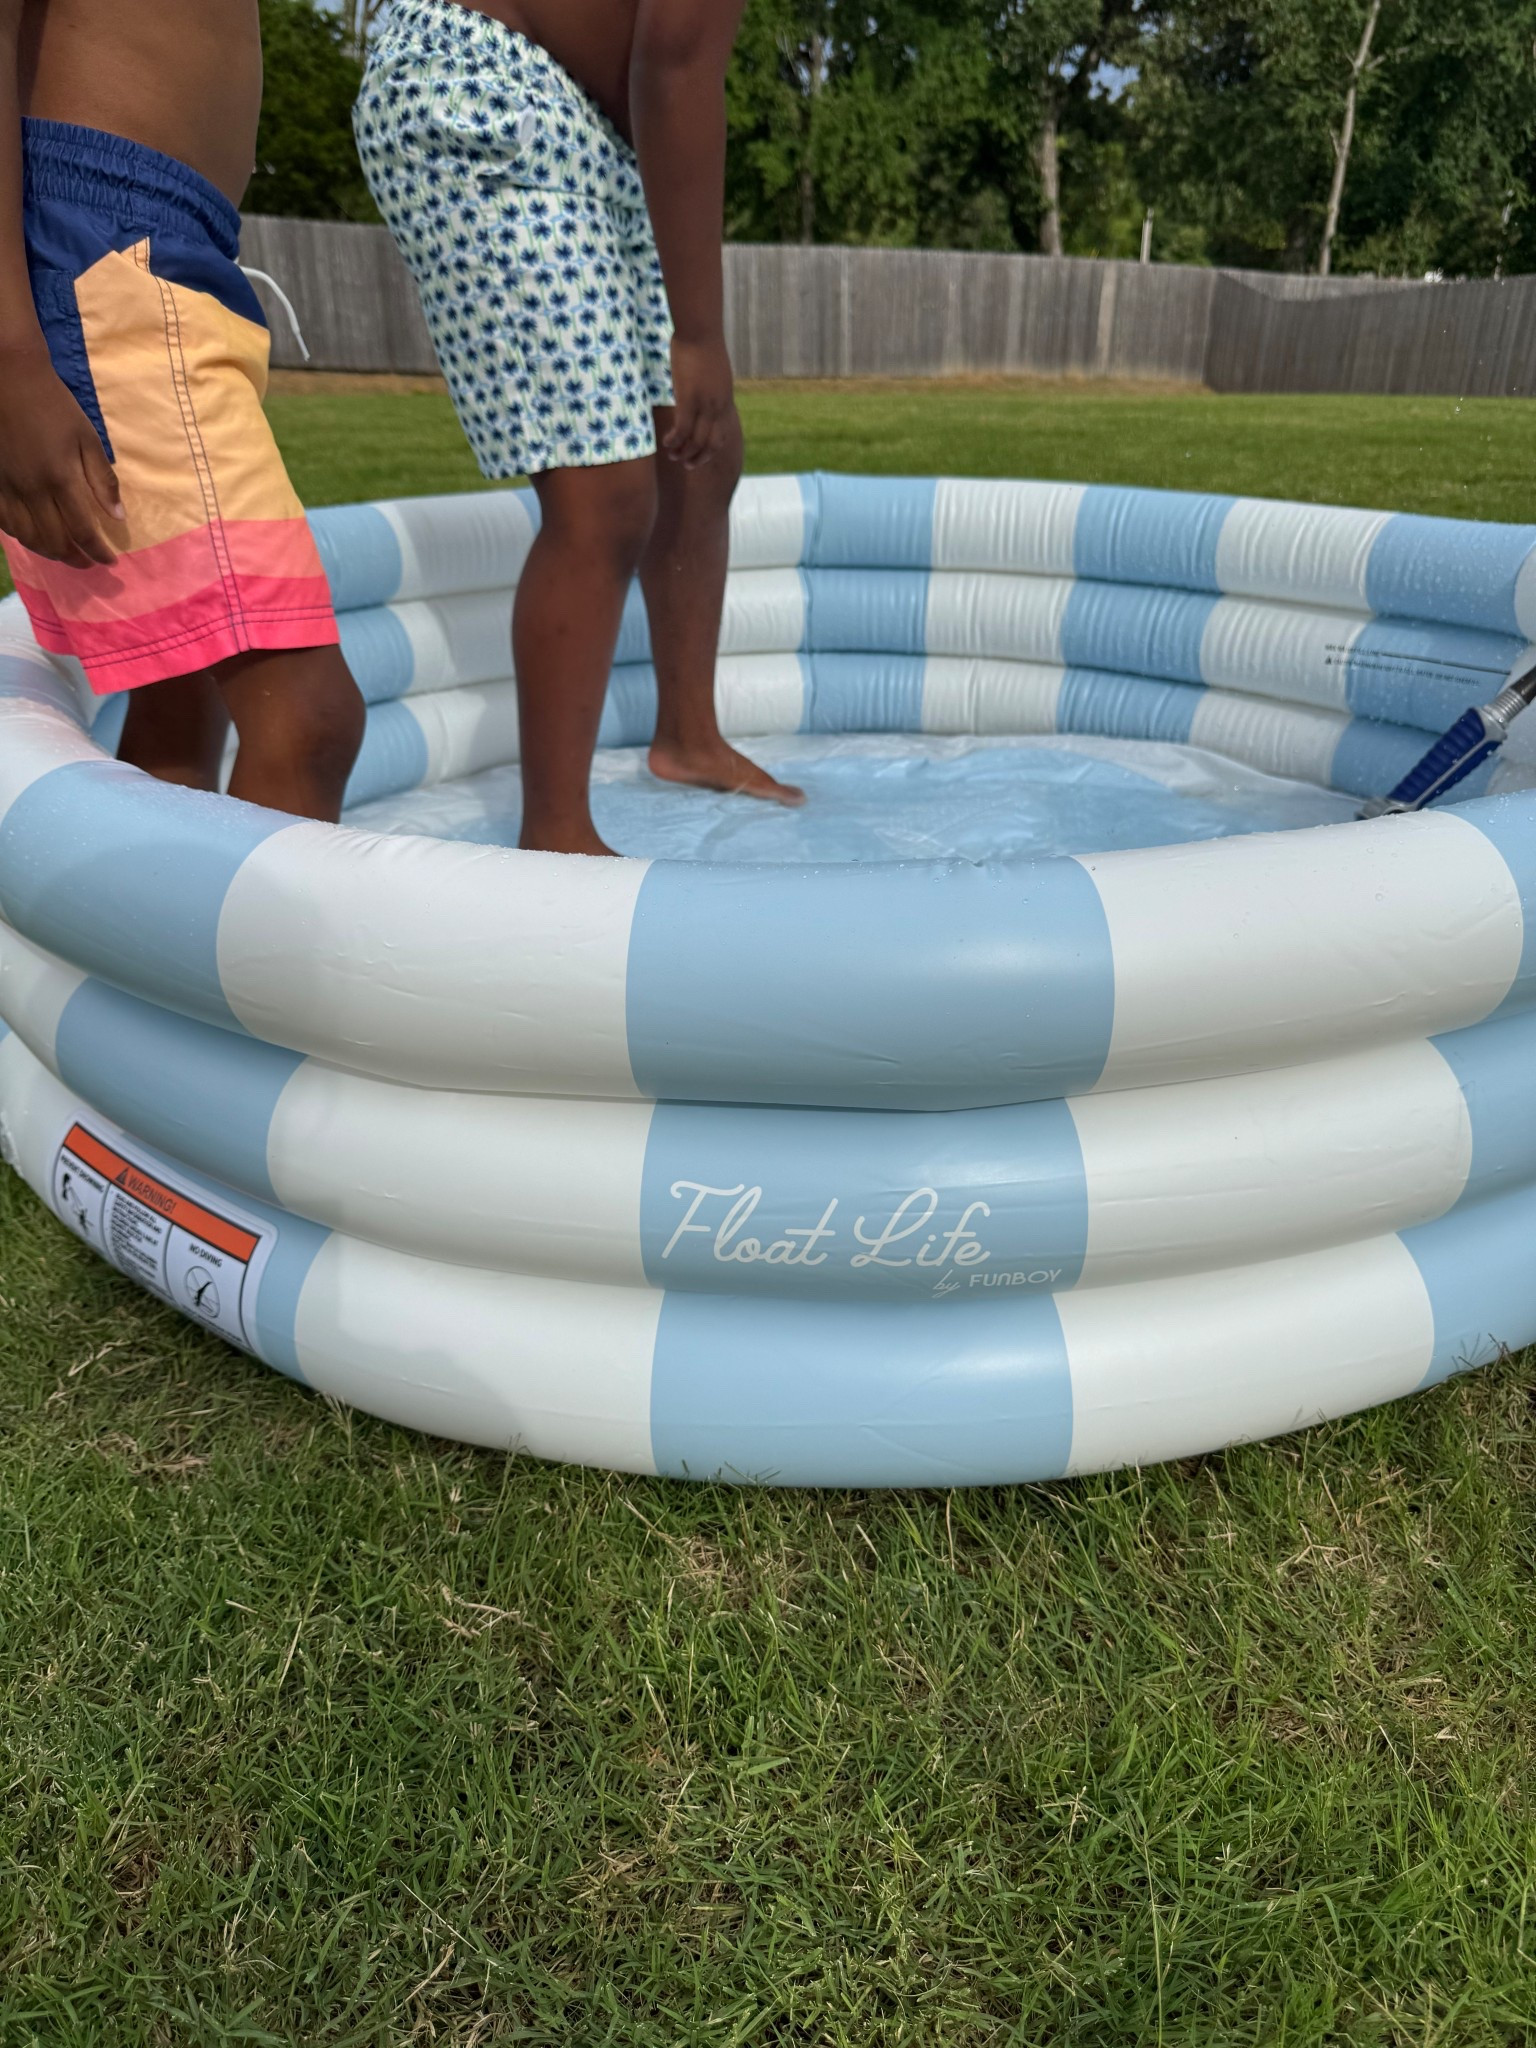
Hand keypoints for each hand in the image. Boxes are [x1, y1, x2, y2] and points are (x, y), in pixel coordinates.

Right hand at [0, 353, 124, 566]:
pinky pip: (4, 523)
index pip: (83, 532)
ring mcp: (6, 487)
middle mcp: (31, 489)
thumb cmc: (53, 405)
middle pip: (53, 542)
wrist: (8, 378)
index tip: (111, 561)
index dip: (99, 553)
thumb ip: (103, 480)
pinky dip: (22, 536)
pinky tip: (34, 535)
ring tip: (65, 553)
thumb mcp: (87, 438)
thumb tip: (118, 517)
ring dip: (48, 552)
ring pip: (26, 537)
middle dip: (75, 559)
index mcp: (60, 478)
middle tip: (90, 561)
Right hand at [663, 333, 733, 468]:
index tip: (700, 457)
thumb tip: (702, 387)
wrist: (700, 330)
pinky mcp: (689, 399)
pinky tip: (666, 442)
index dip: (711, 451)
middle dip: (698, 458)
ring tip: (672, 455)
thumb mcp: (712, 370)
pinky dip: (675, 441)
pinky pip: (683, 430)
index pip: (723, 434)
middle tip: (685, 464)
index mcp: (725, 399)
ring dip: (684, 452)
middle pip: (711, 444)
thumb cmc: (703, 343)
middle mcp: (718, 406)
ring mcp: (705, 404)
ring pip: (697, 441)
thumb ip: (710, 385)